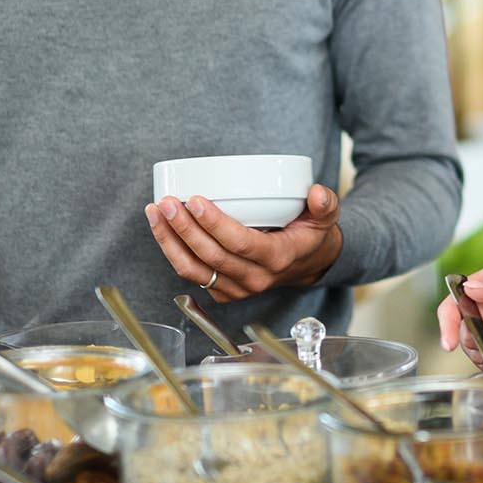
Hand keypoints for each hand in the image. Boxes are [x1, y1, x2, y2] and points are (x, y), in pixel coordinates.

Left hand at [145, 184, 343, 302]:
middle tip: (167, 202)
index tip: (196, 200)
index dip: (214, 224)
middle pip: (210, 257)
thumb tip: (317, 194)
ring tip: (155, 212)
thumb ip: (326, 203)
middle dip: (183, 229)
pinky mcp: (222, 289)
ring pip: (193, 270)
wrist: (308, 264)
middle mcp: (253, 278)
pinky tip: (161, 227)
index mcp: (276, 259)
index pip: (240, 244)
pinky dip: (172, 251)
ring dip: (169, 241)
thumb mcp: (327, 217)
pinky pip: (191, 274)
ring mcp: (235, 287)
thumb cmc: (311, 235)